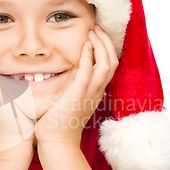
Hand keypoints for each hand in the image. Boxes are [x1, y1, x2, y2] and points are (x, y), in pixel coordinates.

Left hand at [35, 25, 118, 146]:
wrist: (56, 140)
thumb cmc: (59, 122)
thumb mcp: (71, 101)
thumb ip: (73, 87)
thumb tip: (66, 73)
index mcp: (96, 92)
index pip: (109, 67)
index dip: (107, 49)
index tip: (98, 36)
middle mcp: (97, 91)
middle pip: (112, 62)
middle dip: (107, 42)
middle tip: (98, 28)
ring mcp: (89, 93)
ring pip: (106, 64)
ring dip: (101, 45)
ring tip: (93, 32)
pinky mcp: (78, 94)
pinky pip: (88, 72)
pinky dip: (89, 56)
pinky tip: (86, 45)